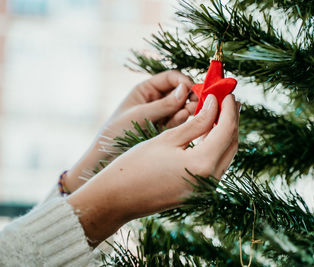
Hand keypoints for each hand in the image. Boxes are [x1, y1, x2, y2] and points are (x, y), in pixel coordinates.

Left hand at [65, 71, 196, 191]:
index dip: (184, 81)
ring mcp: (162, 116)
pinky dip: (183, 121)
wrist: (107, 158)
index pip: (171, 78)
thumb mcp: (140, 115)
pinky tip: (182, 123)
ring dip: (187, 109)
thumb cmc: (117, 131)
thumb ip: (164, 104)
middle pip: (180, 92)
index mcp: (146, 90)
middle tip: (198, 104)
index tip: (193, 90)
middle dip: (189, 96)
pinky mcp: (166, 130)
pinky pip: (179, 122)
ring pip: (182, 107)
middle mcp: (156, 100)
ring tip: (187, 114)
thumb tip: (186, 90)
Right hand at [67, 94, 239, 246]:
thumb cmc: (135, 166)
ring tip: (220, 111)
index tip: (225, 92)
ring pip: (226, 154)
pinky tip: (210, 131)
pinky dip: (215, 146)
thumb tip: (215, 104)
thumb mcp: (168, 138)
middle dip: (231, 119)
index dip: (228, 108)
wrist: (117, 199)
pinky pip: (216, 164)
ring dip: (225, 132)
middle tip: (227, 100)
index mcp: (203, 165)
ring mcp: (205, 189)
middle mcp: (210, 180)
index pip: (226, 129)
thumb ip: (197, 122)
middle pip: (231, 143)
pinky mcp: (199, 192)